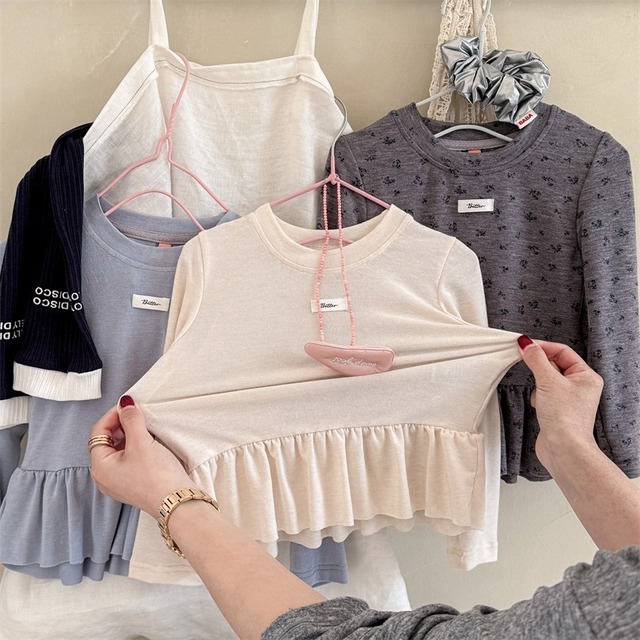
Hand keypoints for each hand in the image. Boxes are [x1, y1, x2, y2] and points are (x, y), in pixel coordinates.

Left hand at [89, 396, 195, 514]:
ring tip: (146, 428)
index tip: (129, 406)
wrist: (177, 502)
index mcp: (100, 467)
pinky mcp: (133, 484)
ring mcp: (118, 482)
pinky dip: (136, 447)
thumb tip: (125, 404)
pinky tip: (150, 443)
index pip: (98, 432)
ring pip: (118, 450)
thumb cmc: (157, 477)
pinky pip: (128, 460)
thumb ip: (131, 419)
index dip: (113, 415)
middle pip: (106, 441)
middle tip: (138, 415)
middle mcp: (105, 477)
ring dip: (130, 435)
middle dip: (121, 425)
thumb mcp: (142, 442)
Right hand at [518, 337, 603, 472]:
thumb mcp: (548, 381)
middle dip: (540, 367)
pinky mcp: (558, 410)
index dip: (543, 347)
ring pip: (547, 379)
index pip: (562, 351)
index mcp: (586, 376)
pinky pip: (544, 394)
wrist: (564, 449)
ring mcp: (569, 399)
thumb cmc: (565, 418)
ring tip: (539, 394)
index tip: (524, 346)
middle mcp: (580, 386)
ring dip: (538, 384)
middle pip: (554, 364)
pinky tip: (538, 405)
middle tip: (525, 362)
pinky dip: (537, 396)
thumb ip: (536, 359)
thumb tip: (526, 344)